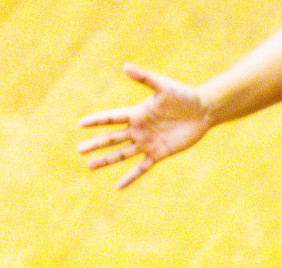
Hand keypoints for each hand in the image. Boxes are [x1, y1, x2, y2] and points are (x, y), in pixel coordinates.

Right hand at [78, 64, 211, 188]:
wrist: (202, 111)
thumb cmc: (183, 95)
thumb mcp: (163, 86)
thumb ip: (144, 78)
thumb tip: (125, 67)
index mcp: (136, 113)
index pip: (111, 118)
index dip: (96, 121)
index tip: (80, 124)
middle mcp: (139, 129)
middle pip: (112, 138)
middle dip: (96, 145)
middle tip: (79, 150)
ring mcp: (148, 143)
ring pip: (122, 154)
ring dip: (106, 161)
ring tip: (90, 166)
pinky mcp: (159, 153)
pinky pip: (141, 168)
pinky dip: (130, 177)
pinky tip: (118, 186)